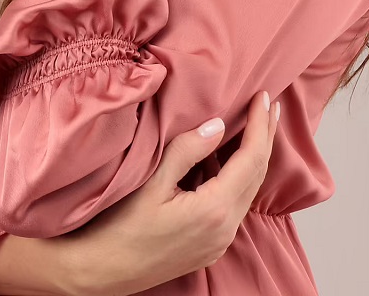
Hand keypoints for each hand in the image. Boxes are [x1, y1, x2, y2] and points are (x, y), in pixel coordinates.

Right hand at [60, 91, 279, 295]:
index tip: (263, 96)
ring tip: (257, 126)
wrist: (98, 271)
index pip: (251, 159)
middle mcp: (225, 230)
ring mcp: (218, 242)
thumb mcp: (150, 180)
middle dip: (266, 137)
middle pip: (257, 175)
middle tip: (270, 105)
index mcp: (215, 210)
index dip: (260, 125)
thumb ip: (187, 150)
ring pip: (247, 191)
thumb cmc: (118, 227)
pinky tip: (228, 160)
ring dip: (254, 157)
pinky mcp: (208, 246)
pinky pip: (234, 204)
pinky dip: (238, 176)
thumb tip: (218, 125)